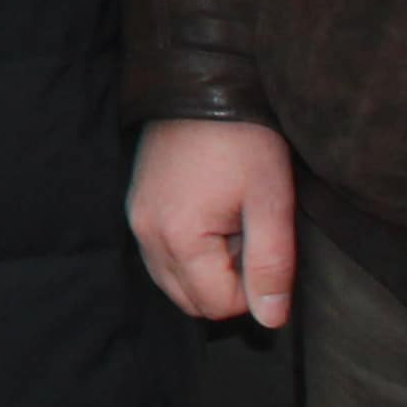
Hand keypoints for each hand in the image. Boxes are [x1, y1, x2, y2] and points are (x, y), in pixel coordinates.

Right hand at [129, 117, 299, 327]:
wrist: (203, 86)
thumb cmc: (243, 141)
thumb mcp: (271, 203)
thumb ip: (271, 266)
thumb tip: (270, 319)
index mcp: (178, 237)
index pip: (218, 305)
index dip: (253, 289)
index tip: (264, 245)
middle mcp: (146, 234)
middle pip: (190, 301)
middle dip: (226, 284)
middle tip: (247, 237)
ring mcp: (136, 220)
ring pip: (173, 281)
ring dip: (206, 271)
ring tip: (229, 225)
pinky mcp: (136, 206)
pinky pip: (160, 256)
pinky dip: (187, 254)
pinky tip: (209, 217)